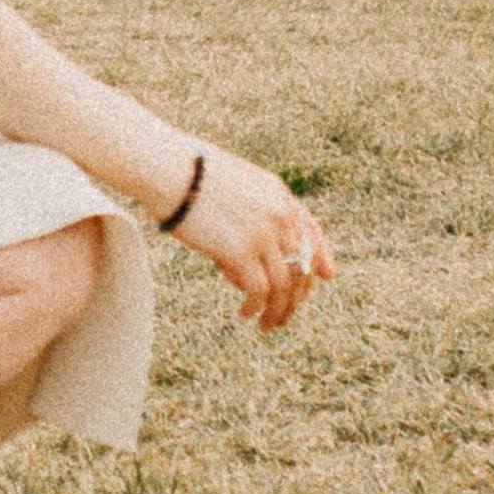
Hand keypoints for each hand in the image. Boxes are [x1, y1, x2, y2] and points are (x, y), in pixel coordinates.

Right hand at [171, 149, 334, 332]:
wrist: (167, 168)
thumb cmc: (186, 175)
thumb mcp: (231, 190)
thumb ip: (246, 225)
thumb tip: (241, 276)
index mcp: (278, 193)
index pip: (311, 230)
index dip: (322, 256)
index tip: (326, 277)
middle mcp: (278, 214)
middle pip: (302, 264)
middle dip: (297, 295)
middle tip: (284, 313)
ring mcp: (262, 233)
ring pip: (285, 285)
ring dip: (278, 310)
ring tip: (268, 325)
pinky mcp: (241, 251)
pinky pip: (260, 290)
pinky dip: (256, 306)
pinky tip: (246, 313)